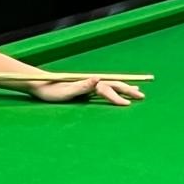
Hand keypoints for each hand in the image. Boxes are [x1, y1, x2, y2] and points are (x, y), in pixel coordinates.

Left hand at [29, 77, 143, 106]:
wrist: (41, 85)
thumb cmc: (51, 91)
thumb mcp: (65, 92)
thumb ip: (82, 86)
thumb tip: (98, 78)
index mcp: (88, 83)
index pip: (107, 89)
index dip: (118, 97)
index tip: (128, 105)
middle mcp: (91, 82)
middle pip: (114, 85)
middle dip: (128, 90)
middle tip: (143, 97)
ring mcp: (89, 85)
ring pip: (111, 86)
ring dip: (124, 89)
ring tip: (137, 93)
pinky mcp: (86, 89)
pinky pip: (105, 90)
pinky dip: (115, 92)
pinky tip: (118, 95)